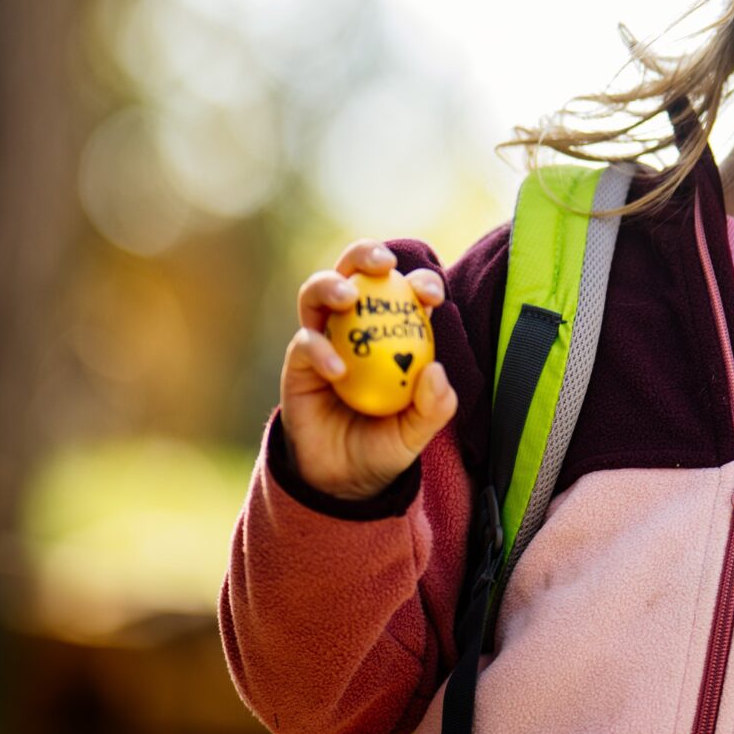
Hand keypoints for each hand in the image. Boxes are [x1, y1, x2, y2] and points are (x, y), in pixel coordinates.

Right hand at [278, 241, 457, 502]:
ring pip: (318, 293)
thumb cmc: (385, 445)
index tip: (432, 294)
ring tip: (346, 297)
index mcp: (396, 331)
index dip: (420, 282)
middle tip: (382, 263)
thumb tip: (436, 371)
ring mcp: (325, 339)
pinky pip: (304, 342)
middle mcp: (357, 326)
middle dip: (366, 255)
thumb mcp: (417, 432)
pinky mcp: (297, 363)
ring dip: (330, 285)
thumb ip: (435, 407)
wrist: (343, 478)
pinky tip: (337, 370)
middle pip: (355, 272)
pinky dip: (319, 350)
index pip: (407, 291)